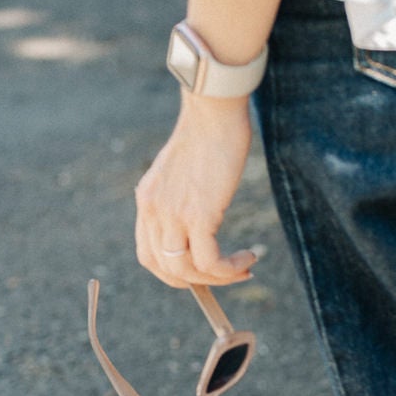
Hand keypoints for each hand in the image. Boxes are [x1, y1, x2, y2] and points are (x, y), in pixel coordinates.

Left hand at [135, 95, 258, 288]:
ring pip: (186, 270)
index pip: (148, 254)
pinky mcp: (198, 214)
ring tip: (243, 269)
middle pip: (165, 268)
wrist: (213, 113)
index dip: (173, 273)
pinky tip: (249, 258)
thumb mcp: (183, 172)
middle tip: (227, 275)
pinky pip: (210, 261)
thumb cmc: (208, 135)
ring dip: (218, 278)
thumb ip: (182, 198)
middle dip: (197, 281)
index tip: (201, 272)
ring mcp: (173, 214)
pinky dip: (230, 268)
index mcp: (147, 201)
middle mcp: (153, 210)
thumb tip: (202, 222)